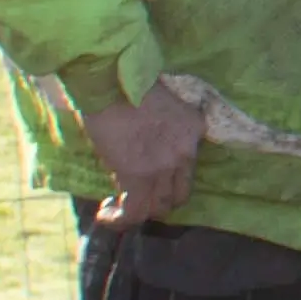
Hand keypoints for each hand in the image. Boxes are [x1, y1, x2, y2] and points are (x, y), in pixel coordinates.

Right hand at [82, 84, 205, 229]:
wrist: (112, 80)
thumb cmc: (126, 85)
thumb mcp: (161, 105)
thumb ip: (162, 128)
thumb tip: (143, 147)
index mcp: (194, 130)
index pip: (188, 169)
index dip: (167, 181)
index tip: (147, 180)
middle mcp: (187, 151)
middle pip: (178, 194)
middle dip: (156, 201)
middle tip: (133, 198)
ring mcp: (165, 165)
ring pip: (158, 207)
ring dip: (138, 212)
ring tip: (116, 208)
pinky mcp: (140, 175)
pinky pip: (135, 211)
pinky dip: (120, 219)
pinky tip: (106, 215)